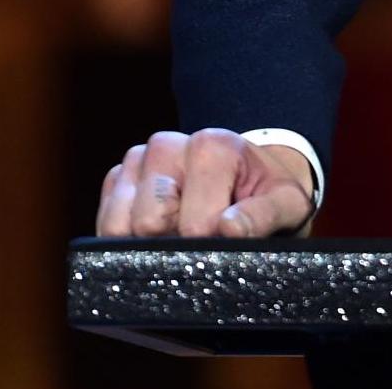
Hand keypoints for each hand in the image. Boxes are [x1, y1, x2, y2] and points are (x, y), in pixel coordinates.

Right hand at [96, 128, 317, 238]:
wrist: (251, 179)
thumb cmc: (269, 194)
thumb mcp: (287, 204)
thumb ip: (265, 216)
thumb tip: (228, 229)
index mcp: (212, 145)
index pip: (193, 222)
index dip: (209, 246)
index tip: (227, 241)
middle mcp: (168, 144)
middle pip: (148, 222)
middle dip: (175, 244)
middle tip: (204, 238)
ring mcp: (138, 161)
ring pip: (118, 225)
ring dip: (148, 243)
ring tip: (181, 235)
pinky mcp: (117, 179)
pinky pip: (104, 223)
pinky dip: (124, 241)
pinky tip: (157, 236)